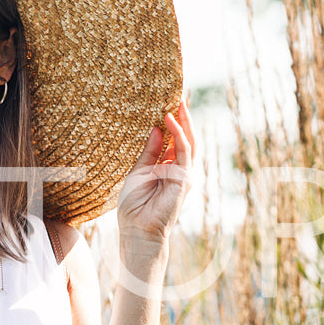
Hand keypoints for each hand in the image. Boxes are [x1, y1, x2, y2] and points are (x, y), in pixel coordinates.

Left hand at [114, 99, 194, 245]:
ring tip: (177, 101)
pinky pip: (183, 150)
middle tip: (178, 95)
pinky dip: (178, 134)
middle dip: (183, 117)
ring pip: (189, 141)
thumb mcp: (138, 171)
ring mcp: (184, 173)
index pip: (173, 140)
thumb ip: (150, 152)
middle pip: (184, 137)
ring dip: (184, 120)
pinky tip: (170, 119)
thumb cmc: (134, 205)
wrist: (138, 229)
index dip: (172, 122)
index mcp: (166, 167)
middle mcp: (178, 169)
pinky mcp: (184, 177)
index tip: (167, 102)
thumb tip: (157, 128)